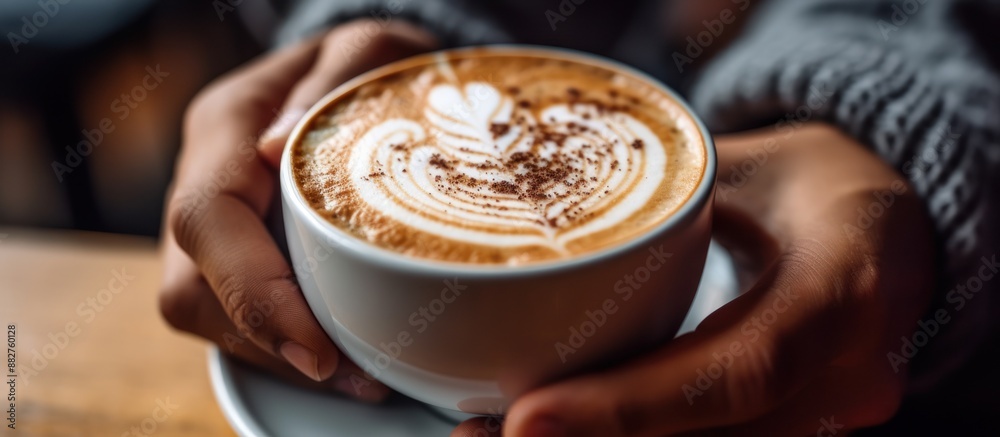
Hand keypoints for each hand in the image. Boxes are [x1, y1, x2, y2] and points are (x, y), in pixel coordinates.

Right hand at [159, 19, 436, 399]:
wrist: (355, 73)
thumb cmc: (368, 64)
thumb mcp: (368, 49)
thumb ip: (329, 86)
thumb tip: (276, 148)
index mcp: (224, 126)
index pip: (207, 220)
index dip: (253, 295)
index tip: (318, 350)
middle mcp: (201, 179)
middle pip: (192, 286)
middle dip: (267, 343)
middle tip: (357, 377)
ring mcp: (209, 223)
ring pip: (206, 313)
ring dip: (275, 356)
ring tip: (360, 377)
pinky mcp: (231, 252)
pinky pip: (233, 314)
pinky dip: (282, 345)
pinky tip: (342, 359)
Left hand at [452, 123, 934, 435]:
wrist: (898, 231)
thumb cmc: (822, 183)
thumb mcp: (756, 167)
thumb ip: (665, 199)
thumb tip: (541, 210)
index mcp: (841, 293)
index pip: (737, 370)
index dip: (631, 406)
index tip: (527, 417)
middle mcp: (847, 377)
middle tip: (481, 435)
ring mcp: (830, 416)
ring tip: (493, 436)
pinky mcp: (800, 429)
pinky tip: (562, 431)